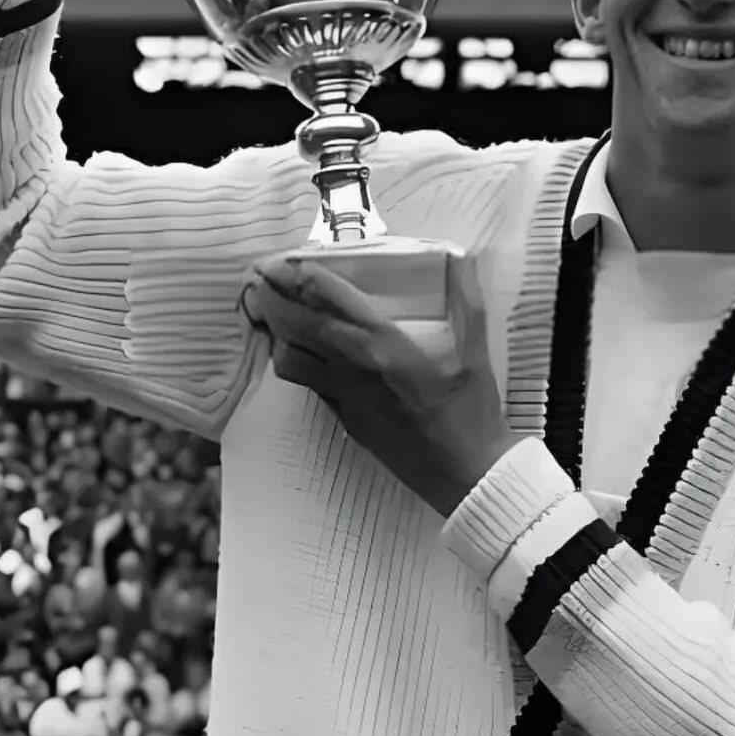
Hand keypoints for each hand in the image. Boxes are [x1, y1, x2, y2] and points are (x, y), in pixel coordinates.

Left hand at [242, 253, 518, 517]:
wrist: (466, 476)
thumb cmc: (472, 414)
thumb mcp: (476, 350)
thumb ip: (465, 298)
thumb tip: (461, 258)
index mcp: (385, 344)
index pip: (329, 298)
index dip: (299, 273)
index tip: (284, 258)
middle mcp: (356, 368)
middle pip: (296, 325)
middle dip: (272, 296)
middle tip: (258, 275)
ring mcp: (345, 397)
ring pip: (289, 359)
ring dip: (276, 332)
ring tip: (271, 310)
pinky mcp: (344, 419)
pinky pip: (306, 384)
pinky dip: (293, 361)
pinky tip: (297, 350)